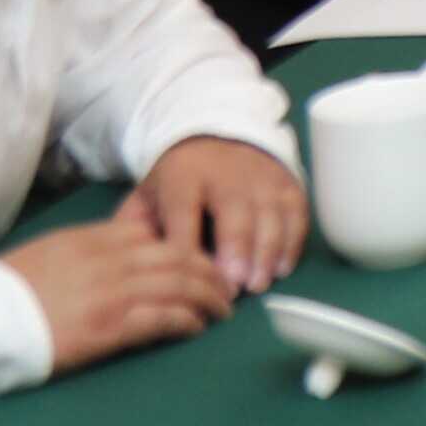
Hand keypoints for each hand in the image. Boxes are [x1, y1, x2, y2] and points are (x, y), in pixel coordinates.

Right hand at [0, 218, 236, 373]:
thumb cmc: (3, 294)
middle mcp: (106, 260)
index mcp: (88, 239)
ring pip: (180, 285)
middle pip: (178, 257)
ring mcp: (110, 293)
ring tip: (222, 310)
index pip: (151, 233)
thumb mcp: (47, 254)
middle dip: (210, 271)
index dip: (184, 247)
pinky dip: (188, 321)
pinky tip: (197, 328)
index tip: (199, 260)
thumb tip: (120, 255)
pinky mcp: (109, 327)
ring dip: (209, 298)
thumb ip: (86, 250)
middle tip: (226, 286)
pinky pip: (164, 318)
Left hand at [128, 136, 309, 295]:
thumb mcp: (147, 196)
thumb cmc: (178, 182)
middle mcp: (226, 172)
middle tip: (236, 287)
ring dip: (267, 251)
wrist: (217, 138)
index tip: (189, 279)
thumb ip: (133, 228)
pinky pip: (296, 213)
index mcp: (183, 176)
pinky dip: (292, 242)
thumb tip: (128, 269)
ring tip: (258, 284)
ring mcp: (262, 176)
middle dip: (237, 249)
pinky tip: (281, 268)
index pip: (183, 212)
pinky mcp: (288, 182)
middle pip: (235, 211)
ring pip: (270, 214)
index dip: (188, 246)